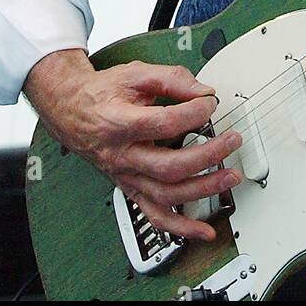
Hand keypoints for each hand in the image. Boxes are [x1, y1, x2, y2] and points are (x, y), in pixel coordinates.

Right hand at [24, 49, 241, 241]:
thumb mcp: (135, 74)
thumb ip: (172, 79)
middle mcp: (122, 156)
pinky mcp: (132, 188)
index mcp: (118, 124)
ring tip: (229, 176)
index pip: (163, 124)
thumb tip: (204, 91)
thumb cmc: (103, 93)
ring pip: (166, 195)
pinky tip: (204, 231)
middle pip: (169, 166)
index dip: (192, 113)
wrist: (72, 112)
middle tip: (232, 140)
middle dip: (207, 155)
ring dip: (203, 189)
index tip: (209, 103)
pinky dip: (182, 228)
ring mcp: (126, 177)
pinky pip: (156, 216)